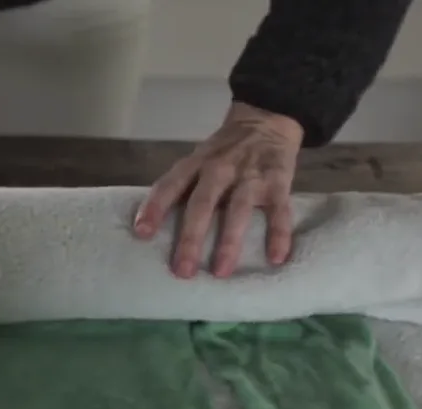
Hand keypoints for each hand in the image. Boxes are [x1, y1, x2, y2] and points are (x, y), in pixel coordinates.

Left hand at [134, 101, 303, 278]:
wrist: (266, 121)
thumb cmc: (222, 153)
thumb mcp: (197, 161)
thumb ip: (181, 188)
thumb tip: (153, 229)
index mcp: (195, 165)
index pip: (169, 185)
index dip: (154, 208)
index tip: (142, 233)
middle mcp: (219, 169)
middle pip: (202, 204)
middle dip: (191, 238)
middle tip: (182, 271)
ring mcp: (250, 176)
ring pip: (238, 210)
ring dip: (229, 242)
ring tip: (221, 272)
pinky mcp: (279, 182)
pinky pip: (279, 211)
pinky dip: (278, 234)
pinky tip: (275, 258)